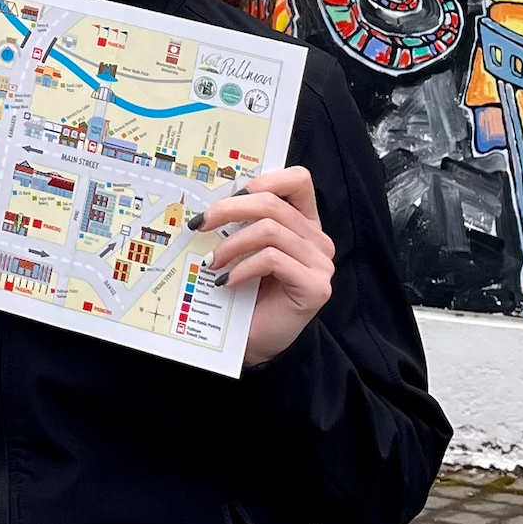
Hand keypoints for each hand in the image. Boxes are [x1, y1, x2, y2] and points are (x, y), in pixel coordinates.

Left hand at [195, 165, 334, 369]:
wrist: (255, 344)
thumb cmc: (248, 296)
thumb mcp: (246, 251)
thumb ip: (243, 223)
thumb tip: (211, 201)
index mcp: (304, 224)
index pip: (298, 180)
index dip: (266, 179)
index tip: (232, 193)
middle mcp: (318, 240)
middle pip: (274, 204)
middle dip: (230, 209)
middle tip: (201, 223)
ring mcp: (321, 263)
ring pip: (271, 230)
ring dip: (232, 244)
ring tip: (211, 261)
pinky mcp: (315, 286)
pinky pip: (272, 259)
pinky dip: (243, 267)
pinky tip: (227, 282)